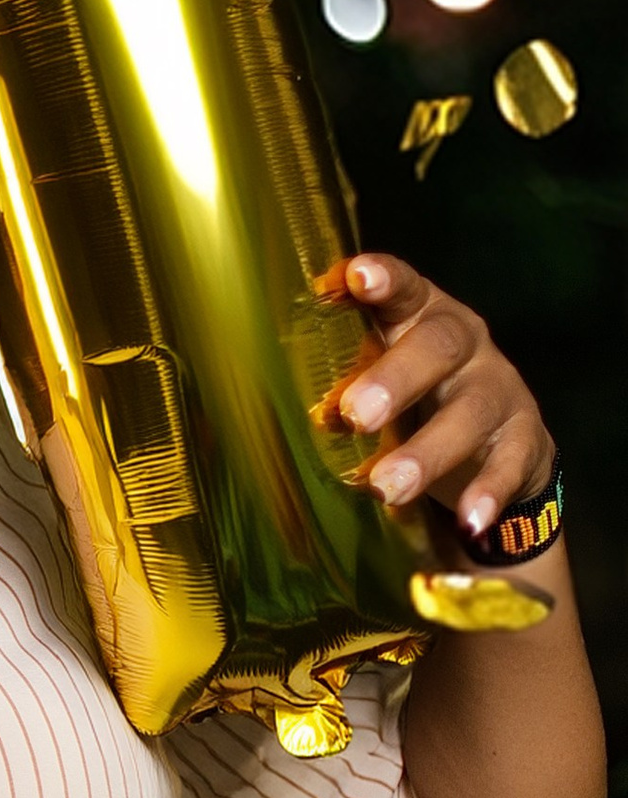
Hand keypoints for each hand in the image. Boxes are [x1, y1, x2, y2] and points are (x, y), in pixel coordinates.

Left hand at [324, 252, 555, 544]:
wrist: (496, 446)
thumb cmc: (415, 398)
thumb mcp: (379, 376)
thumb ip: (342, 378)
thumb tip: (271, 403)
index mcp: (421, 315)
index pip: (406, 288)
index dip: (384, 280)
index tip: (356, 277)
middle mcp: (467, 343)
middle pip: (439, 345)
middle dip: (395, 377)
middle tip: (355, 413)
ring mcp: (500, 389)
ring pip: (470, 411)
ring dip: (426, 451)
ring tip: (386, 487)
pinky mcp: (525, 439)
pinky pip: (511, 462)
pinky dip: (488, 492)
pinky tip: (468, 520)